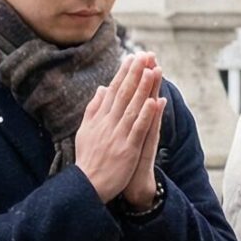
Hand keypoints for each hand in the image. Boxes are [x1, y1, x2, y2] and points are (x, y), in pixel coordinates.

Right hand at [75, 53, 163, 203]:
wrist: (87, 185)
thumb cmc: (89, 158)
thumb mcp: (86, 130)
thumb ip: (94, 109)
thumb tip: (103, 88)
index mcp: (99, 118)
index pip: (113, 91)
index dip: (123, 73)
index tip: (132, 57)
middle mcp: (108, 123)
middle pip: (123, 94)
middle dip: (135, 73)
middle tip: (145, 55)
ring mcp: (118, 135)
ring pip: (132, 107)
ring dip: (143, 89)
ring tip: (153, 71)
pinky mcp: (127, 148)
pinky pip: (138, 129)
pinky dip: (146, 115)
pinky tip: (155, 102)